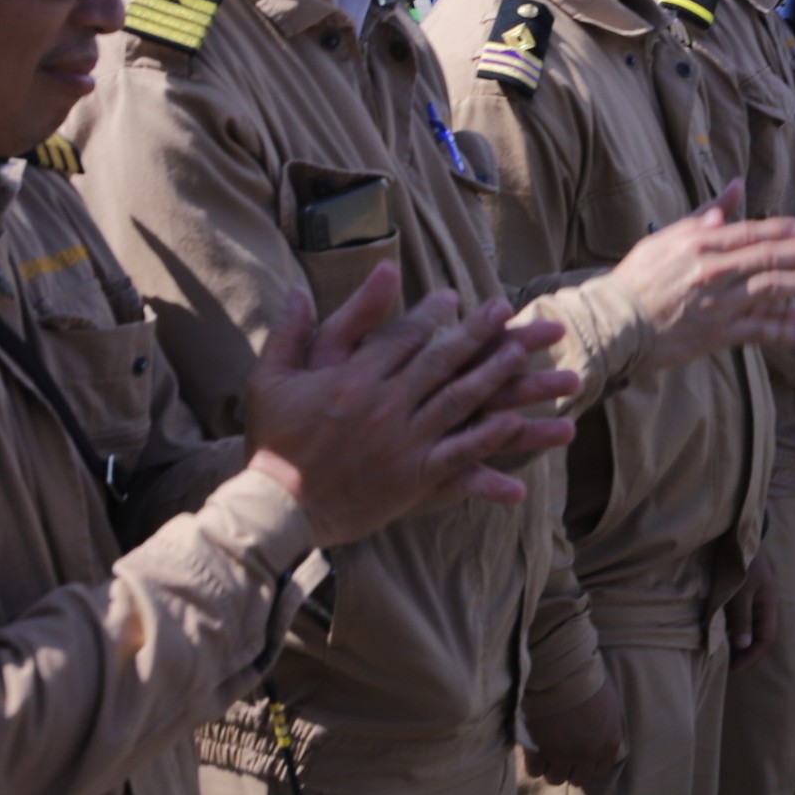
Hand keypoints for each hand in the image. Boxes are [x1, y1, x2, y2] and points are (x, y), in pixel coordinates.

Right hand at [243, 266, 582, 547]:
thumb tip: (295, 286)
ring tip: (523, 354)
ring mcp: (404, 441)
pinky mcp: (414, 476)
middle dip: (477, 332)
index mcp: (353, 377)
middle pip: (441, 360)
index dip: (432, 313)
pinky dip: (489, 439)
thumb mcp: (271, 378)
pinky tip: (516, 424)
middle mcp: (386, 404)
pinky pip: (461, 455)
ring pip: (460, 400)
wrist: (275, 507)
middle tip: (504, 309)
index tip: (454, 297)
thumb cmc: (271, 441)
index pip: (404, 335)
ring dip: (495, 375)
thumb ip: (292, 330)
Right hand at [520, 675, 624, 787]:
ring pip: (555, 778)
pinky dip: (532, 761)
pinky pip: (535, 771)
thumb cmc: (586, 681)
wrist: (561, 671)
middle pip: (577, 779)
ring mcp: (564, 755)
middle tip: (558, 753)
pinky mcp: (540, 752)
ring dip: (549, 766)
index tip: (577, 756)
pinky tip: (532, 747)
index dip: (586, 764)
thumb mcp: (608, 706)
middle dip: (568, 767)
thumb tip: (598, 744)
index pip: (599, 771)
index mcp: (609, 742)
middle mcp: (589, 753)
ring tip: (544, 748)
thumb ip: (606, 730)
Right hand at [615, 183, 794, 368]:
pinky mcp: (715, 334)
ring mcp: (715, 303)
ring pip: (768, 291)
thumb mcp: (670, 236)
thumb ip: (707, 212)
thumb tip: (737, 186)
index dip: (784, 232)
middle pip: (767, 259)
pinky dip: (782, 328)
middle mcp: (712, 270)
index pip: (752, 232)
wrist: (613, 321)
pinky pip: (756, 330)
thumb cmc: (639, 276)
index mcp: (700, 242)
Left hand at [726, 546, 779, 673]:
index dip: (752, 656)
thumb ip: (742, 618)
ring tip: (721, 652)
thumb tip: (743, 646)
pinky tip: (718, 632)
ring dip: (736, 641)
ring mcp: (753, 599)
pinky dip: (730, 628)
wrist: (737, 535)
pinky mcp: (741, 594)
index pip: (766, 639)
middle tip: (726, 665)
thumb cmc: (742, 563)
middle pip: (758, 636)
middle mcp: (763, 605)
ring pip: (747, 627)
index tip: (733, 668)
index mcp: (768, 605)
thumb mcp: (740, 592)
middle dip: (744, 653)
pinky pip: (738, 617)